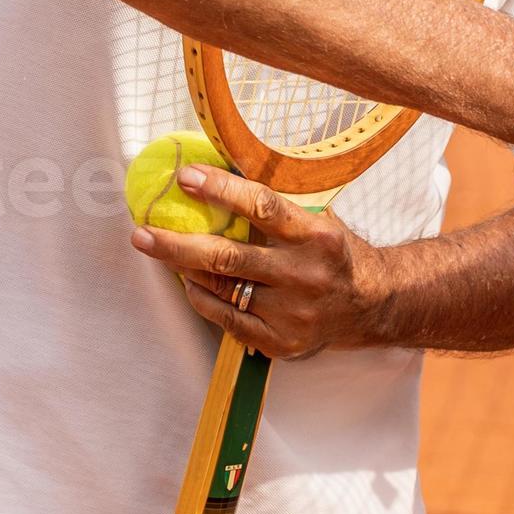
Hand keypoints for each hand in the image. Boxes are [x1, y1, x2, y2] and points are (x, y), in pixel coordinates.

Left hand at [129, 164, 389, 359]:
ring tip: (158, 250)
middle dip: (178, 245)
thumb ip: (276, 205)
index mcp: (317, 237)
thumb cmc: (334, 252)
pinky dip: (203, 299)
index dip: (222, 190)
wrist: (372, 304)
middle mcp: (306, 276)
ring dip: (185, 270)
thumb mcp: (319, 220)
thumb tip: (219, 171)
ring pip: (223, 291)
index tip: (185, 177)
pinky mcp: (282, 342)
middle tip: (141, 232)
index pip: (263, 208)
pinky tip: (190, 283)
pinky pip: (227, 320)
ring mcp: (293, 314)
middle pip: (229, 258)